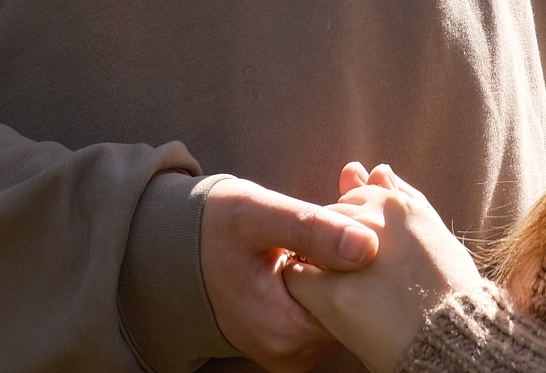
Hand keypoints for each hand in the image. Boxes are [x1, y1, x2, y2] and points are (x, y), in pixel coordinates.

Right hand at [201, 176, 381, 372]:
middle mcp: (293, 354)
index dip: (367, 253)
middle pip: (356, 306)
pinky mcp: (294, 342)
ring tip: (340, 215)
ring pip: (346, 307)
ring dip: (349, 264)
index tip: (365, 204)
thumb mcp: (258, 214)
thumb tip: (367, 246)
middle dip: (362, 256)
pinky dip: (335, 275)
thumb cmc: (215, 227)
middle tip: (363, 192)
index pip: (358, 300)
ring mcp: (294, 353)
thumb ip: (311, 228)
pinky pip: (329, 310)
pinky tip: (329, 238)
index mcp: (286, 331)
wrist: (178, 251)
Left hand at [285, 163, 487, 372]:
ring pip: (310, 241)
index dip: (356, 226)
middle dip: (335, 237)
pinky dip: (303, 285)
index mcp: (394, 202)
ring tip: (345, 287)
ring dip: (317, 258)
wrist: (449, 337)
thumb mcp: (430, 229)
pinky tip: (323, 300)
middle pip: (330, 216)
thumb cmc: (447, 288)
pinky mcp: (329, 288)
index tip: (368, 252)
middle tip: (354, 271)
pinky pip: (295, 275)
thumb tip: (377, 168)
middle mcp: (369, 218)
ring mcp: (347, 252)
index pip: (353, 198)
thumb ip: (402, 195)